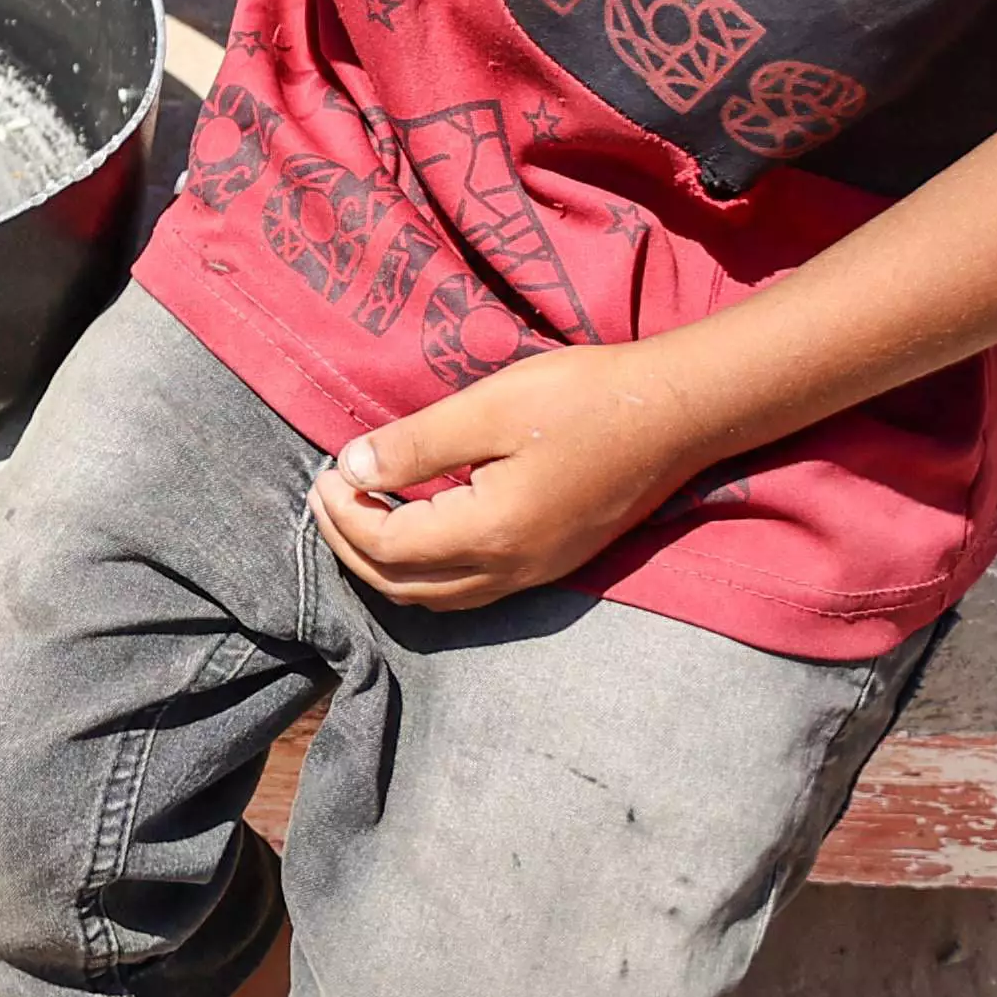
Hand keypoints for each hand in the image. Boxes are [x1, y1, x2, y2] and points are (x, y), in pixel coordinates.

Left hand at [308, 341, 724, 612]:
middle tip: (325, 496)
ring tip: (359, 514)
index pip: (386, 546)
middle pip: (403, 585)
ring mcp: (535, 574)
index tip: (322, 472)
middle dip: (352, 545)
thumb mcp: (486, 408)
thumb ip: (414, 446)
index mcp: (487, 533)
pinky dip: (426, 570)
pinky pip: (470, 589)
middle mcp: (509, 570)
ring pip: (436, 597)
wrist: (674, 414)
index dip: (342, 514)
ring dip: (386, 565)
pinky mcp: (552, 562)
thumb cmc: (581, 399)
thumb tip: (348, 469)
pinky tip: (417, 529)